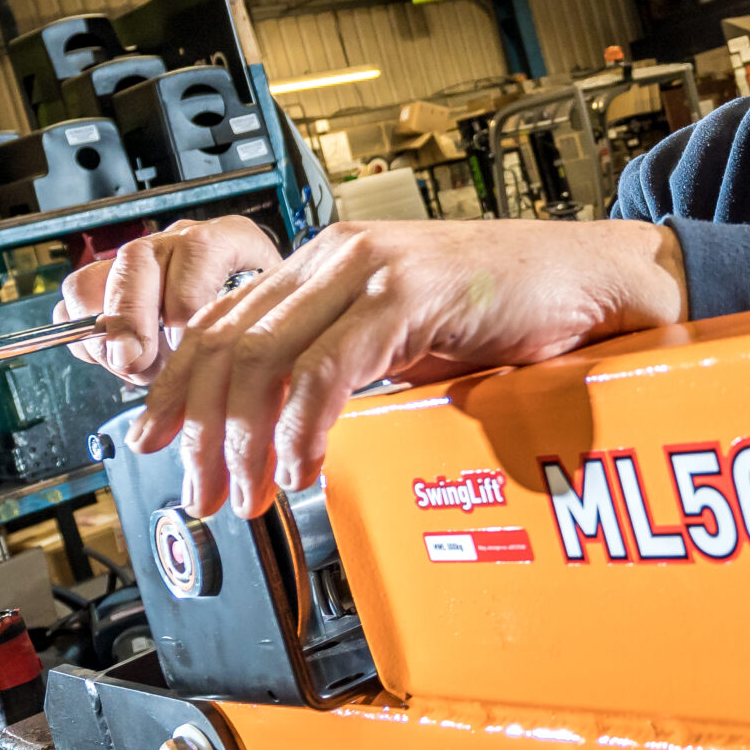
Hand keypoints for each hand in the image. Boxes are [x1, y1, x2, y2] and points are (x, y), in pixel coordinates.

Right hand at [64, 216, 285, 384]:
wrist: (258, 311)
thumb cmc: (268, 315)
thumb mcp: (274, 315)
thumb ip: (245, 328)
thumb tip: (203, 357)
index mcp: (227, 239)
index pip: (198, 250)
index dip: (186, 300)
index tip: (187, 339)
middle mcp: (178, 243)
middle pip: (134, 262)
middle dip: (130, 320)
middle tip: (137, 362)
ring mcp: (138, 264)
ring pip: (91, 283)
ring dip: (104, 335)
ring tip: (136, 367)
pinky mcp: (109, 287)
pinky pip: (75, 307)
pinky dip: (86, 341)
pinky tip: (118, 362)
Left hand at [126, 219, 687, 518]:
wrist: (593, 283)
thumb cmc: (513, 313)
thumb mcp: (406, 340)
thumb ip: (345, 364)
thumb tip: (284, 426)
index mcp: (327, 264)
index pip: (220, 324)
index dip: (178, 390)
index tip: (157, 443)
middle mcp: (336, 256)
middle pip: (228, 345)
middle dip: (202, 432)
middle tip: (204, 494)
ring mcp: (370, 269)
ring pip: (265, 360)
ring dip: (246, 442)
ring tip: (250, 493)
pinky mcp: (408, 292)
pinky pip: (329, 370)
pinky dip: (305, 427)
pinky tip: (305, 466)